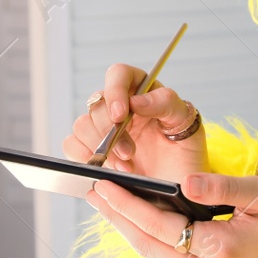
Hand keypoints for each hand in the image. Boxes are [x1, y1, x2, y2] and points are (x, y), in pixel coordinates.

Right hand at [61, 63, 205, 182]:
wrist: (178, 183)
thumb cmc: (184, 149)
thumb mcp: (185, 122)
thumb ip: (166, 103)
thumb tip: (137, 100)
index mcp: (140, 90)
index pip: (118, 74)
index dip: (115, 91)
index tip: (120, 115)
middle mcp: (118, 106)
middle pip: (96, 104)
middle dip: (110, 132)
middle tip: (129, 154)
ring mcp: (102, 129)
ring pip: (82, 125)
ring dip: (100, 148)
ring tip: (125, 167)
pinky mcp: (91, 150)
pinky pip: (72, 145)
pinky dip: (85, 158)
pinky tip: (107, 170)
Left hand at [86, 171, 257, 257]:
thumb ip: (222, 187)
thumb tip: (183, 182)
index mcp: (224, 252)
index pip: (164, 226)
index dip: (130, 205)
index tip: (104, 185)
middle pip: (152, 246)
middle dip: (119, 218)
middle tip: (92, 192)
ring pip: (158, 256)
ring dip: (130, 229)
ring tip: (105, 203)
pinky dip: (150, 238)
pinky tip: (134, 220)